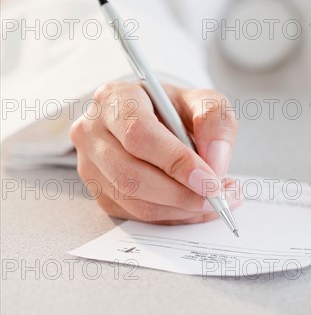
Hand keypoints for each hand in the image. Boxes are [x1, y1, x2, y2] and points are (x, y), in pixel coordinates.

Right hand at [70, 81, 239, 224]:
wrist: (154, 117)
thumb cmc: (173, 107)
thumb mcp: (201, 100)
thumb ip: (214, 120)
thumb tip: (215, 163)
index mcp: (114, 98)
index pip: (139, 134)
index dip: (175, 161)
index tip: (209, 180)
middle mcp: (92, 131)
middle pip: (131, 174)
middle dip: (180, 193)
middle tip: (217, 197)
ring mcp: (90, 164)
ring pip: (133, 200)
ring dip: (179, 209)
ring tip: (215, 200)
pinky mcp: (99, 191)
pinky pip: (135, 214)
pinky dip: (172, 215)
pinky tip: (195, 205)